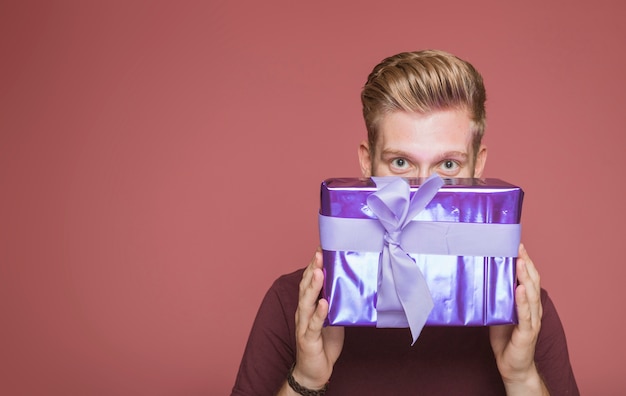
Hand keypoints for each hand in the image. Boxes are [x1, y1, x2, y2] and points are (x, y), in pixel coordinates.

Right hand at [286, 248, 343, 391]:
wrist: (314, 370)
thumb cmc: (323, 342)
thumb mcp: (332, 317)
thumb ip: (336, 301)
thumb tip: (351, 284)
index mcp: (308, 304)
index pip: (309, 280)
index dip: (314, 264)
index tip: (321, 248)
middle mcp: (303, 311)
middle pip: (305, 286)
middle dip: (312, 268)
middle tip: (319, 252)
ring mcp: (303, 325)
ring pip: (306, 302)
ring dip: (313, 286)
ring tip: (319, 272)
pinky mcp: (308, 339)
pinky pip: (313, 324)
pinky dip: (318, 313)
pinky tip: (323, 303)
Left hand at [489, 244, 548, 394]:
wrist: (512, 366)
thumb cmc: (505, 338)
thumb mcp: (498, 311)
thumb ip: (495, 295)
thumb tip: (480, 275)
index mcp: (527, 302)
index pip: (529, 277)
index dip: (525, 260)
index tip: (517, 243)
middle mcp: (533, 309)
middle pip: (533, 281)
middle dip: (526, 263)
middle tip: (518, 246)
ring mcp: (532, 321)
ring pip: (532, 295)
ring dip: (526, 277)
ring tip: (520, 261)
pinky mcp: (526, 333)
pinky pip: (525, 315)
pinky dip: (523, 301)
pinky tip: (520, 289)